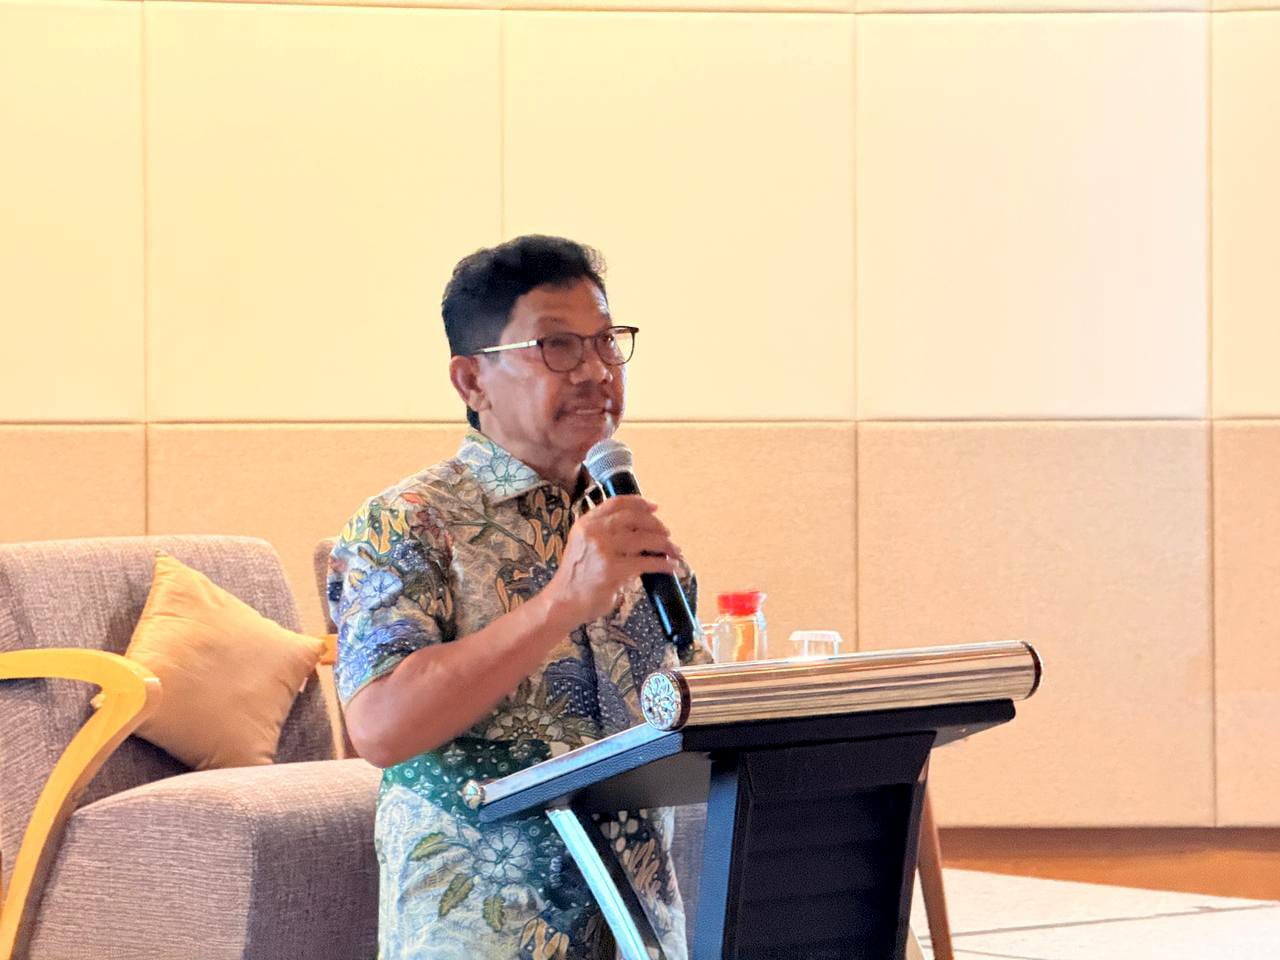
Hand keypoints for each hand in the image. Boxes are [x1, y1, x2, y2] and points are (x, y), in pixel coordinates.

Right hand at [544, 496, 681, 630]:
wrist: (563, 603)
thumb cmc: (577, 578)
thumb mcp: (584, 546)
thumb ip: (605, 535)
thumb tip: (642, 533)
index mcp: (586, 523)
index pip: (616, 503)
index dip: (639, 502)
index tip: (655, 507)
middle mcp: (593, 532)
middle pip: (633, 518)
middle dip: (656, 525)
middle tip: (668, 534)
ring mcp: (603, 550)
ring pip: (643, 538)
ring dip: (665, 544)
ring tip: (675, 551)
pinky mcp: (612, 570)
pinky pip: (646, 562)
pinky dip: (663, 564)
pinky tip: (671, 566)